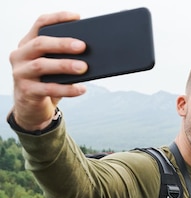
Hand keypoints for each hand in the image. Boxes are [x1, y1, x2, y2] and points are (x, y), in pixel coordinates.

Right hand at [9, 11, 87, 130]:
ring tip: (84, 67)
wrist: (31, 108)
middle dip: (62, 44)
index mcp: (27, 44)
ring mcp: (21, 73)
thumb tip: (90, 53)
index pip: (40, 24)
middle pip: (40, 44)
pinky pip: (48, 89)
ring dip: (65, 65)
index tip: (77, 17)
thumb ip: (63, 56)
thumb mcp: (52, 66)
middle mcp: (20, 55)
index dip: (57, 18)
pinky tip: (81, 89)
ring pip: (42, 66)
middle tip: (83, 46)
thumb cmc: (46, 82)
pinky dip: (67, 89)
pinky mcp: (27, 91)